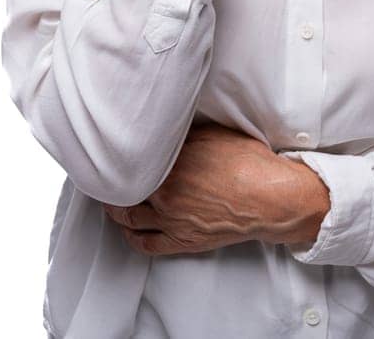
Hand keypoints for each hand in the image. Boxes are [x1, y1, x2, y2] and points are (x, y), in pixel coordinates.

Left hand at [101, 120, 330, 255]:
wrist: (272, 199)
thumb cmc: (249, 163)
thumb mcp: (213, 135)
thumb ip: (182, 135)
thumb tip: (163, 129)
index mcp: (171, 164)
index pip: (131, 159)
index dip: (117, 154)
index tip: (108, 148)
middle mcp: (165, 194)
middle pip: (123, 189)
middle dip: (109, 181)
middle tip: (101, 173)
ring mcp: (172, 220)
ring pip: (128, 218)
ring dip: (114, 208)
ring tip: (109, 198)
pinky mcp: (183, 241)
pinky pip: (146, 244)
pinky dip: (131, 236)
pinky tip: (127, 229)